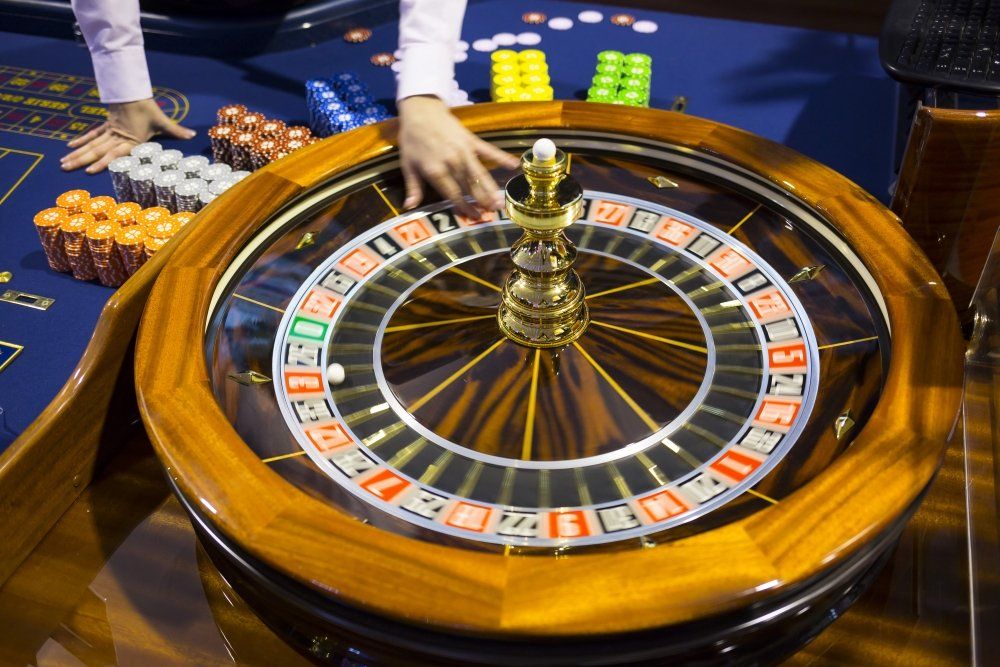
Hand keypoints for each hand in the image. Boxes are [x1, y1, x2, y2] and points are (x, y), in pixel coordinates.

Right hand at [61, 98, 195, 173]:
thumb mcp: (162, 121)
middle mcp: (116, 137)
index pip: (114, 153)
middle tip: (65, 168)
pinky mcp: (106, 125)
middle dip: (81, 160)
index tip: (90, 171)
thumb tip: (193, 135)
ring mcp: (109, 131)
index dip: (102, 162)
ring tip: (63, 162)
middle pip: (96, 150)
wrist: (132, 89)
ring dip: (77, 153)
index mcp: (129, 139)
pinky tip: (70, 146)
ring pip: (91, 144)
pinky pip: (92, 134)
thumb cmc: (147, 108)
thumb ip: (176, 130)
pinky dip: (81, 140)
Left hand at [398, 95, 518, 215]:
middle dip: (481, 202)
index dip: (464, 207)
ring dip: (491, 189)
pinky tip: (514, 165)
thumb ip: (413, 187)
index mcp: (436, 171)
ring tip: (500, 202)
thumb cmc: (412, 139)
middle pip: (470, 187)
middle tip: (492, 214)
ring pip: (480, 174)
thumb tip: (409, 207)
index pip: (453, 194)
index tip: (473, 217)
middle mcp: (453, 163)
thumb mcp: (408, 164)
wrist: (421, 110)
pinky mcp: (472, 140)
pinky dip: (502, 158)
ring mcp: (464, 151)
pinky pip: (489, 151)